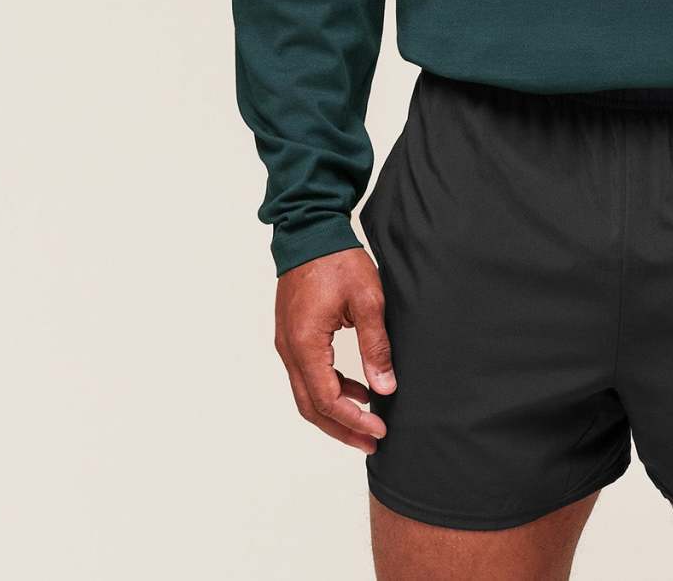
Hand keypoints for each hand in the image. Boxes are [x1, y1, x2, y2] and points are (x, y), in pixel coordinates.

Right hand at [274, 247, 396, 451]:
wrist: (310, 231)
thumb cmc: (338, 260)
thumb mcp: (368, 300)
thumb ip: (375, 346)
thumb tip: (385, 388)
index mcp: (306, 343)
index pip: (327, 399)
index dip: (353, 420)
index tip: (379, 431)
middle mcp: (289, 349)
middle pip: (311, 407)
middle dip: (342, 428)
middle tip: (372, 442)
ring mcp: (287, 343)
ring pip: (306, 394)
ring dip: (335, 411)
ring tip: (368, 420)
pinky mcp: (292, 336)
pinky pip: (307, 375)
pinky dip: (330, 389)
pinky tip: (357, 387)